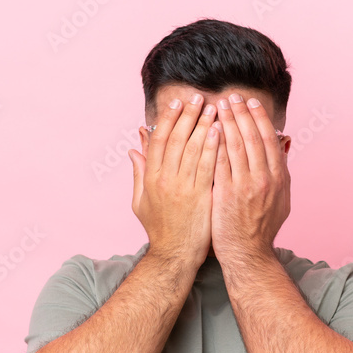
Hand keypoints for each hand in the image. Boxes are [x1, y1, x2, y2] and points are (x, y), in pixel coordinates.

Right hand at [127, 94, 220, 266]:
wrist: (174, 255)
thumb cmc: (160, 229)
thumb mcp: (141, 201)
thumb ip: (139, 173)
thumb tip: (133, 148)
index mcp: (150, 178)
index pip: (158, 140)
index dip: (168, 120)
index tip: (177, 104)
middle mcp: (164, 179)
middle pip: (176, 139)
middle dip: (188, 115)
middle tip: (199, 97)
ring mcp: (182, 188)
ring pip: (192, 149)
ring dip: (203, 125)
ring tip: (213, 108)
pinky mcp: (199, 196)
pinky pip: (206, 166)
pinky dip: (212, 147)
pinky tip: (220, 131)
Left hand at [211, 93, 289, 260]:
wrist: (248, 254)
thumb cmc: (261, 228)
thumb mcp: (281, 200)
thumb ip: (280, 173)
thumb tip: (280, 148)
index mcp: (279, 178)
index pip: (268, 139)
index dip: (258, 118)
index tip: (250, 102)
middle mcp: (265, 179)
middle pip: (252, 137)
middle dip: (241, 113)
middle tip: (231, 96)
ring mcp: (245, 187)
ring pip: (235, 146)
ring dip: (227, 122)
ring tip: (217, 106)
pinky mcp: (226, 195)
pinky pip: (219, 163)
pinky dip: (214, 144)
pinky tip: (206, 130)